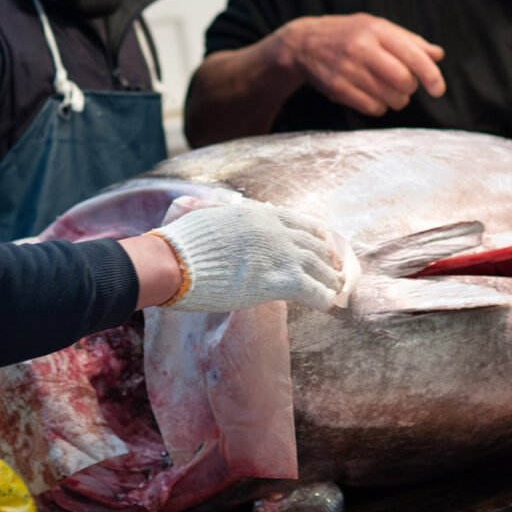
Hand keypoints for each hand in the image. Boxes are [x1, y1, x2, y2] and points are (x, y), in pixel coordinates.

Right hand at [152, 202, 345, 312]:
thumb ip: (225, 211)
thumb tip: (223, 206)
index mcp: (260, 215)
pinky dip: (325, 298)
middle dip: (328, 259)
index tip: (323, 245)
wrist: (175, 262)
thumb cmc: (183, 242)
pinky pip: (315, 291)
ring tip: (337, 289)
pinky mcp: (280, 281)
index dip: (316, 236)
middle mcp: (277, 231)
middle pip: (315, 245)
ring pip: (321, 267)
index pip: (301, 223)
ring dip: (331, 279)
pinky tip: (328, 305)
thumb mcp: (209, 214)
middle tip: (336, 270)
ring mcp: (281, 255)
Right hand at [278, 14, 444, 116]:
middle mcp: (361, 49)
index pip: (413, 56)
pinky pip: (372, 108)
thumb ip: (408, 41)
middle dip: (411, 88)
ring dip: (397, 99)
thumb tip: (438, 55)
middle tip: (405, 84)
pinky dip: (379, 107)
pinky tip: (372, 95)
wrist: (304, 44)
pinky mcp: (337, 89)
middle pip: (404, 81)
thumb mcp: (377, 27)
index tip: (438, 89)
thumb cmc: (349, 34)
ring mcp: (347, 70)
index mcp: (375, 30)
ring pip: (390, 98)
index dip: (431, 75)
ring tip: (389, 90)